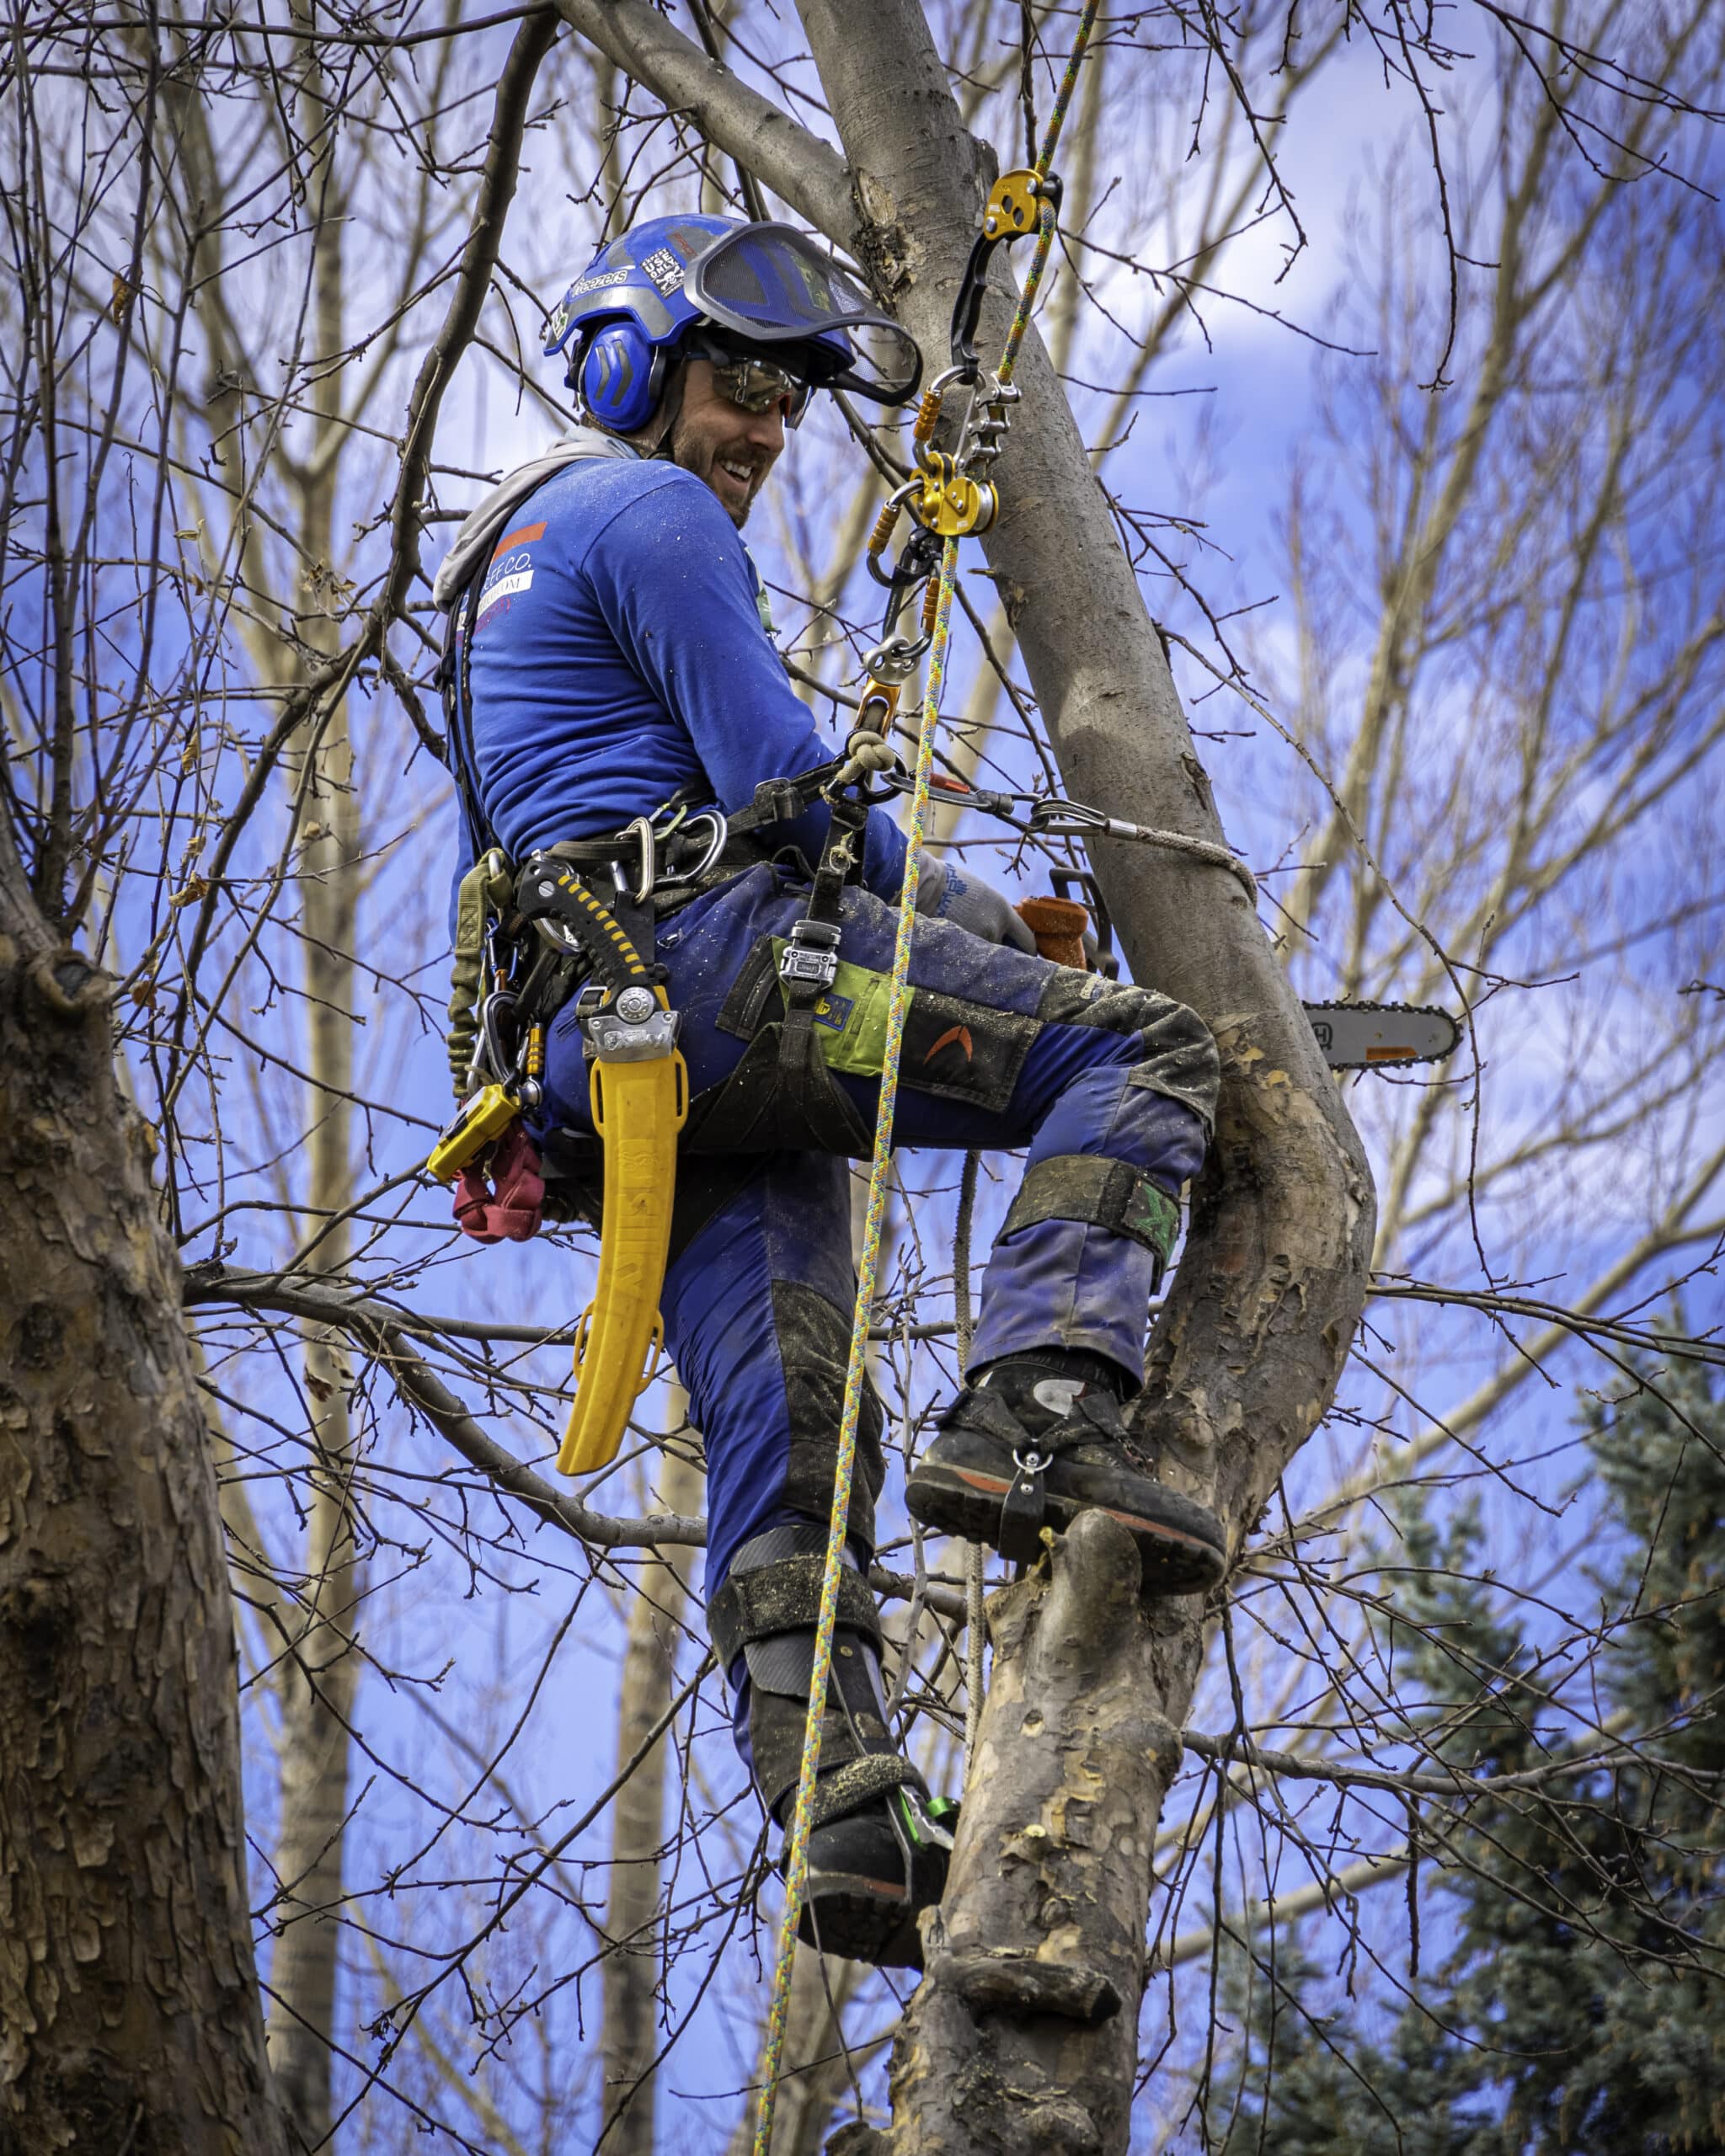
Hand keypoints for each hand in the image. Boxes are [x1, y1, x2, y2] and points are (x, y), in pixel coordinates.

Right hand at [915, 859, 1037, 952]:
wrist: (925, 885)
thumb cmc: (951, 883)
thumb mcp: (983, 894)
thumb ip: (996, 913)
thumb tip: (1002, 927)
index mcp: (1003, 912)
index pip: (1027, 940)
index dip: (1028, 951)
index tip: (1026, 956)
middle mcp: (995, 929)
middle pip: (1009, 954)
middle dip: (1005, 957)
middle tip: (1000, 961)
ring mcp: (976, 941)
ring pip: (987, 958)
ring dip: (983, 957)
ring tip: (971, 949)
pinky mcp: (958, 949)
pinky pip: (969, 959)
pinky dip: (966, 957)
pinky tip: (957, 950)